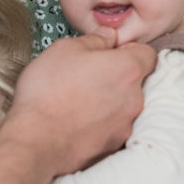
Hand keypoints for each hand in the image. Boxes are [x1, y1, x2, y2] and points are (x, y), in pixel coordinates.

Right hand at [9, 32, 155, 179]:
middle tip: (87, 76)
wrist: (36, 140)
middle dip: (115, 77)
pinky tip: (75, 120)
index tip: (109, 52)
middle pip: (134, 82)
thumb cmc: (48, 93)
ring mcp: (125, 126)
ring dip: (107, 101)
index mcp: (127, 69)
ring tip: (77, 101)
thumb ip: (94, 40)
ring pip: (122, 107)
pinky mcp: (112, 147)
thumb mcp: (65, 49)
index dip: (128, 50)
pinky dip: (98, 124)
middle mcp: (134, 99)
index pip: (147, 54)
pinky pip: (110, 128)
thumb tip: (107, 37)